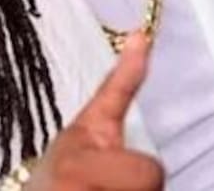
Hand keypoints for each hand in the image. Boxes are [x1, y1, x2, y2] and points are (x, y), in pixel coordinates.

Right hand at [26, 33, 163, 190]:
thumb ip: (120, 85)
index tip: (110, 173)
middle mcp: (76, 189)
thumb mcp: (89, 122)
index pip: (151, 174)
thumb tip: (142, 37)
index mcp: (79, 166)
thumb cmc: (62, 168)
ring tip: (102, 190)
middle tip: (107, 186)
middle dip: (135, 189)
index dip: (139, 174)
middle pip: (149, 187)